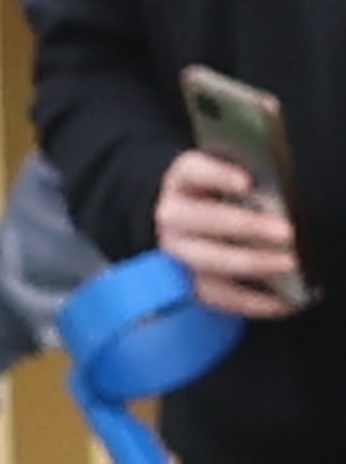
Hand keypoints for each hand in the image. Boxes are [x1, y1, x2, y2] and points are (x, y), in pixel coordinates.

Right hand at [160, 149, 305, 319]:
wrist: (179, 210)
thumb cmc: (219, 182)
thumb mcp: (227, 162)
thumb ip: (249, 162)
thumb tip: (279, 172)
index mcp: (181, 178)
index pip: (194, 171)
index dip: (219, 175)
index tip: (248, 180)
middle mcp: (171, 217)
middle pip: (205, 223)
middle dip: (247, 228)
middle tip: (287, 232)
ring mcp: (178, 253)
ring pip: (211, 263)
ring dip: (253, 265)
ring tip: (292, 264)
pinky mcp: (189, 282)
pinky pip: (219, 297)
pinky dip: (254, 302)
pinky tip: (287, 301)